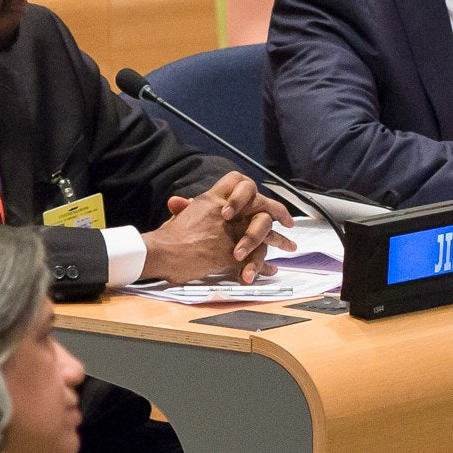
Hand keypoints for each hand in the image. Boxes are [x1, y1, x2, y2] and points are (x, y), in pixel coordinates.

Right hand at [144, 174, 290, 283]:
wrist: (162, 251)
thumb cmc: (169, 234)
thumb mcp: (181, 214)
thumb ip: (189, 207)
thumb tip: (181, 202)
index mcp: (215, 199)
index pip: (240, 182)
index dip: (251, 189)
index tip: (260, 199)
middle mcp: (228, 213)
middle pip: (261, 206)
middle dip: (279, 213)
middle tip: (289, 223)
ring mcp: (232, 233)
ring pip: (263, 233)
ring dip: (279, 241)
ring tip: (290, 247)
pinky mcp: (231, 254)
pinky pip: (254, 258)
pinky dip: (264, 266)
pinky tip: (271, 270)